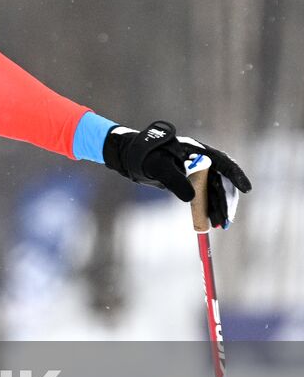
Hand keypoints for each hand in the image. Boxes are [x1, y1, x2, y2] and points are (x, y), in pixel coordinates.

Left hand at [103, 120, 251, 227]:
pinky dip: (209, 208)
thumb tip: (191, 199)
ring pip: (214, 191)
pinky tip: (212, 222)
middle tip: (226, 220)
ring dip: (218, 208)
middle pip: (221, 181)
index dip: (236, 176)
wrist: (130, 158)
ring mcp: (197, 172)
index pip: (223, 162)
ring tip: (219, 226)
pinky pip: (205, 196)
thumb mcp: (158, 167)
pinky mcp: (190, 182)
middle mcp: (200, 160)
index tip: (247, 189)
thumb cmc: (144, 156)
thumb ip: (175, 181)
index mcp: (196, 150)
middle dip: (225, 201)